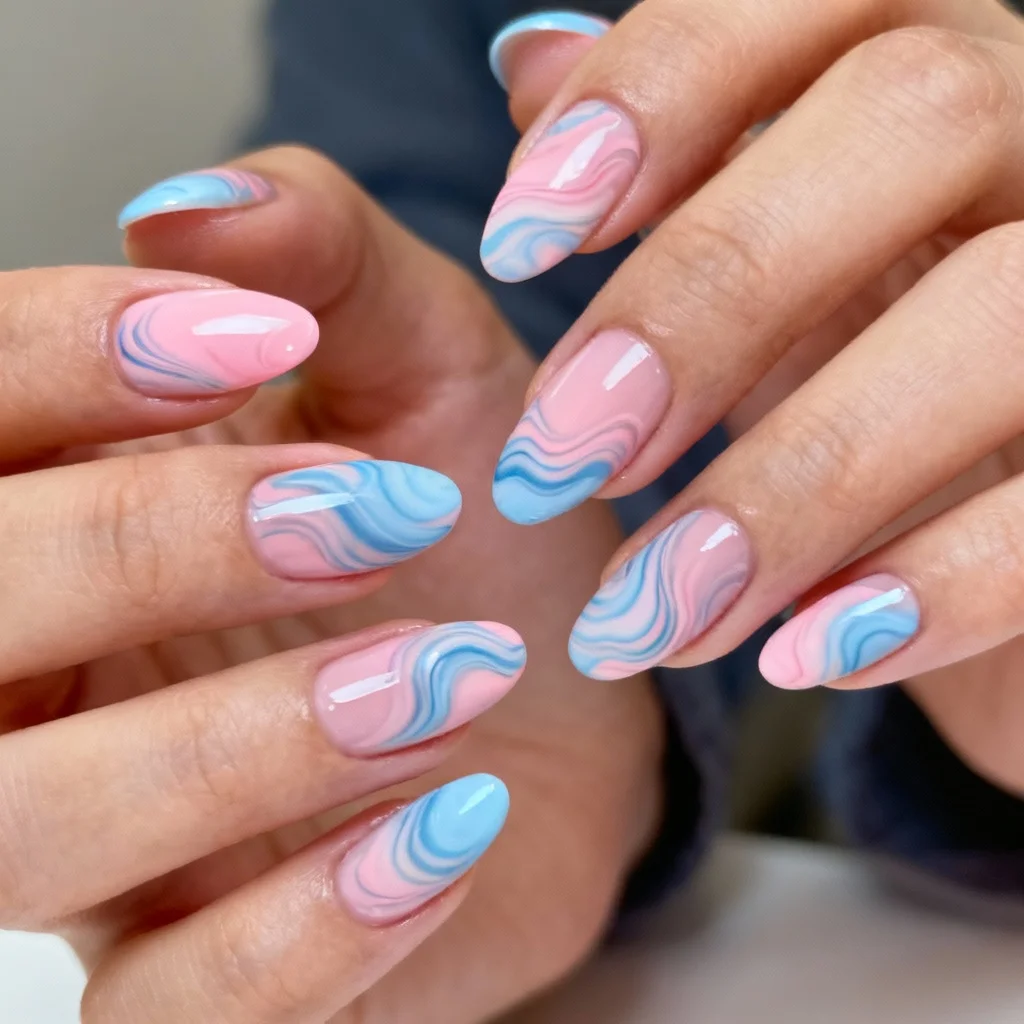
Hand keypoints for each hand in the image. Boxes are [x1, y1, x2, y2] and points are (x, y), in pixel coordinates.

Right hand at [2, 148, 662, 1021]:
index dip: (60, 364)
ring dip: (243, 749)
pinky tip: (444, 825)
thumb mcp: (423, 359)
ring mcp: (106, 844)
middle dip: (149, 552)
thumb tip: (189, 208)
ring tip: (449, 678)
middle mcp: (41, 679)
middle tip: (379, 510)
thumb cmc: (487, 523)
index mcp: (63, 504)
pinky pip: (175, 1010)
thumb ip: (321, 260)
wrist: (570, 695)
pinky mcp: (199, 973)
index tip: (257, 342)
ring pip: (29, 833)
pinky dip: (308, 929)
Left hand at [483, 2, 1023, 794]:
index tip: (518, 242)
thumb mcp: (771, 256)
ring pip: (996, 314)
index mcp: (934, 63)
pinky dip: (926, 588)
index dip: (654, 91)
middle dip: (703, 298)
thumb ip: (674, 157)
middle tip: (552, 465)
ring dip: (785, 489)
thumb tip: (529, 61)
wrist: (1017, 527)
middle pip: (915, 115)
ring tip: (647, 614)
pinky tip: (796, 656)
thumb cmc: (876, 368)